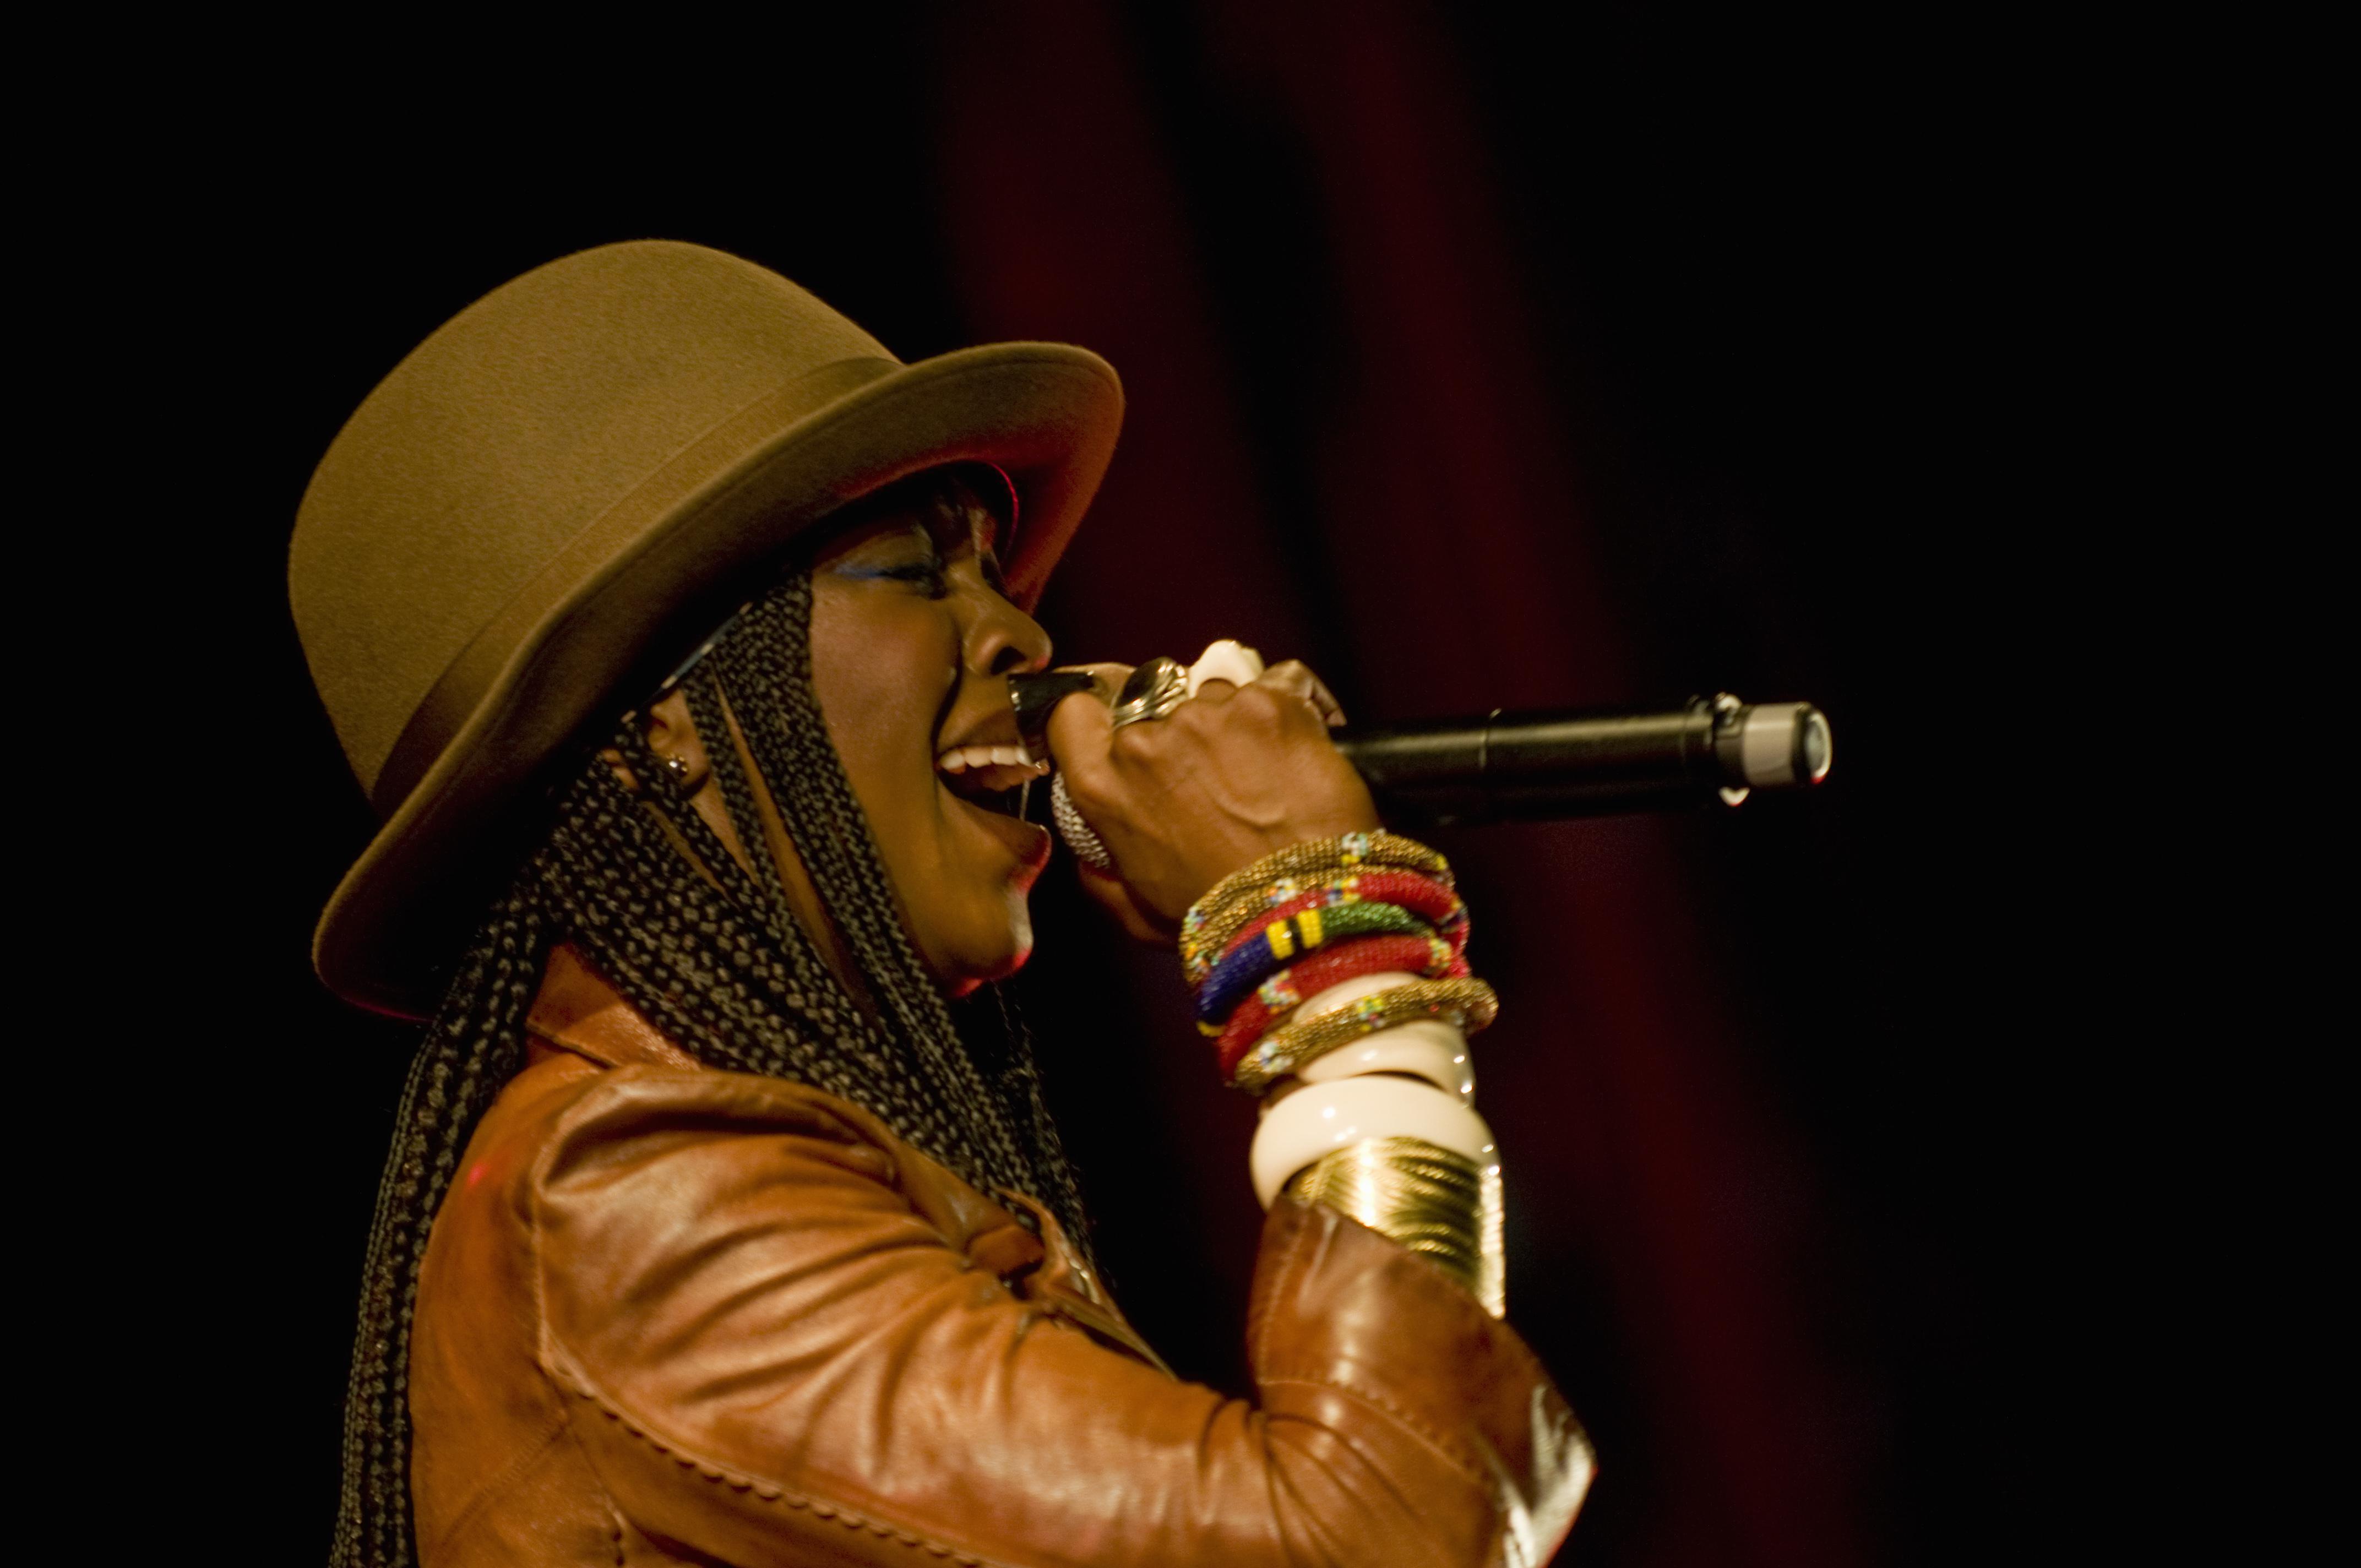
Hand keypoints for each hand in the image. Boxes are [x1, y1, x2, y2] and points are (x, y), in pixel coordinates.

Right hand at [1046, 658, 1378, 937]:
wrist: (1303, 910)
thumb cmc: (1220, 921)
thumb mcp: (1137, 913)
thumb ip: (1102, 876)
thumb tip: (1090, 854)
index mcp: (1104, 787)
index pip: (1074, 713)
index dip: (1097, 717)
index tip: (1122, 730)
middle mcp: (1145, 741)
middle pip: (1153, 707)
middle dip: (1181, 734)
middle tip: (1218, 778)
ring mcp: (1207, 715)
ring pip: (1213, 696)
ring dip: (1234, 725)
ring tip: (1266, 776)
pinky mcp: (1268, 702)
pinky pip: (1273, 689)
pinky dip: (1285, 717)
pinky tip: (1299, 758)